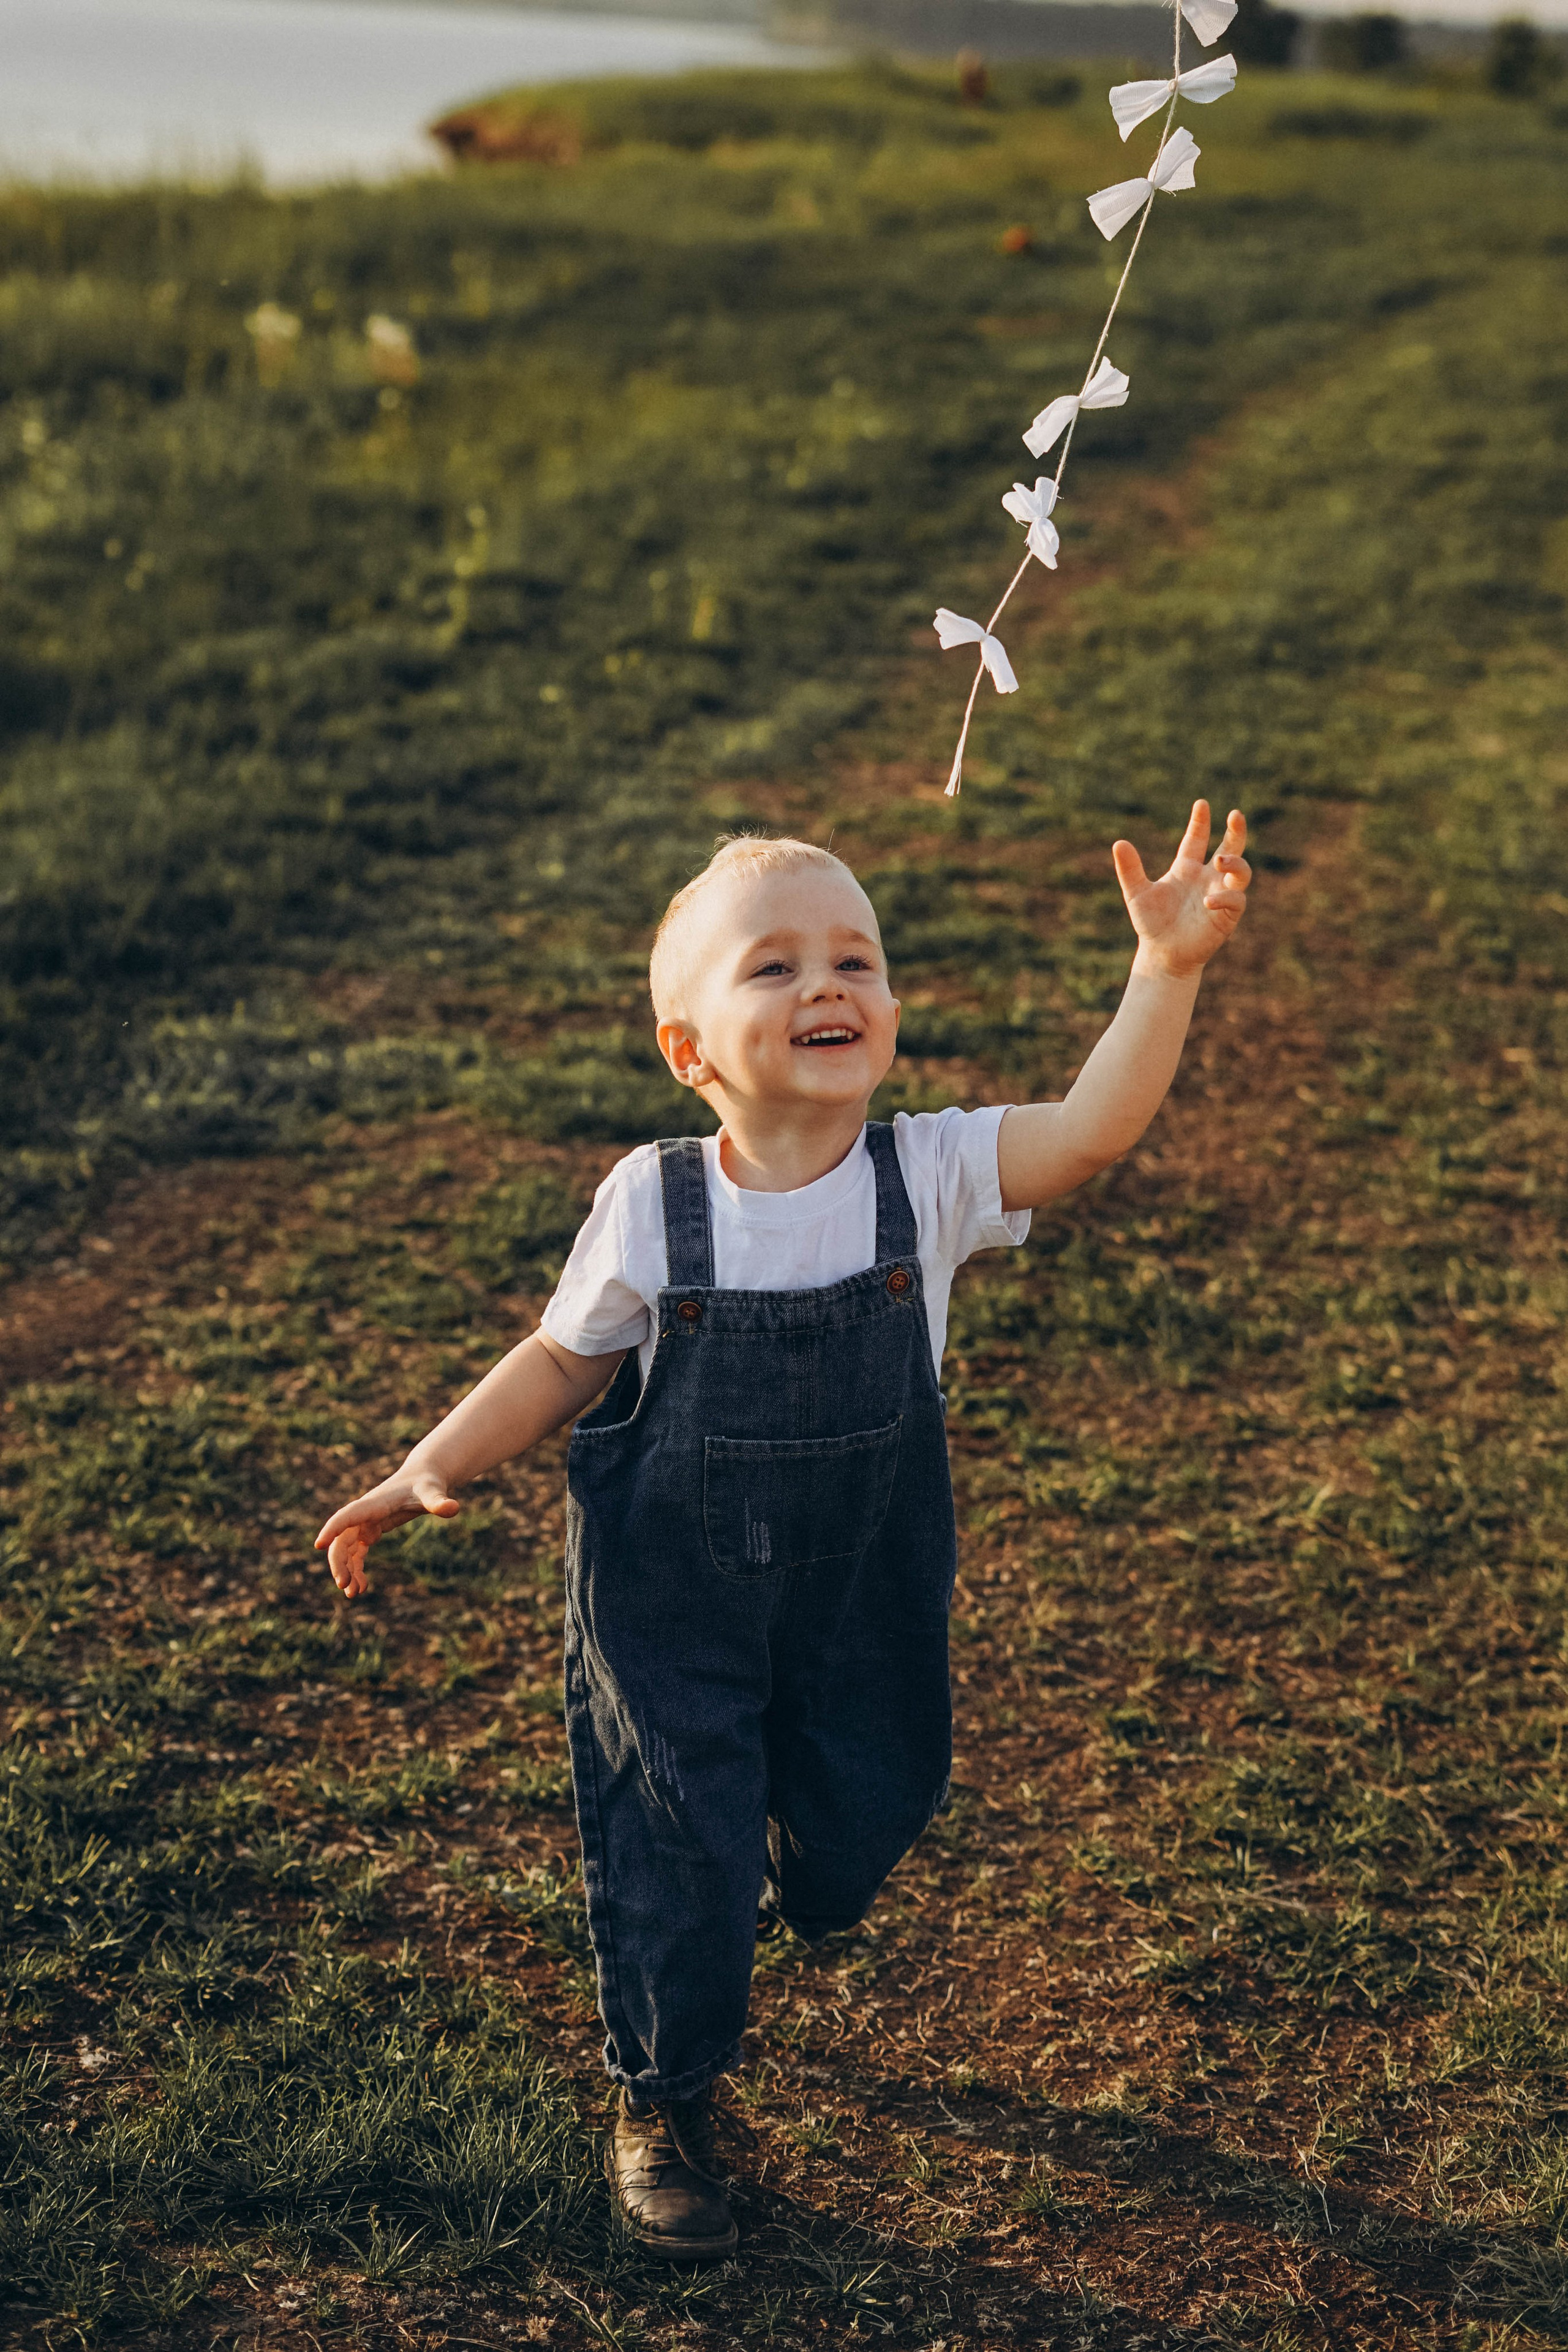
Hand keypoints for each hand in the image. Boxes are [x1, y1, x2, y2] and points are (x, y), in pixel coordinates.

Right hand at [313, 1467, 457, 1599]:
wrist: (423, 1477)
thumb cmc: (427, 1483)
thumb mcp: (433, 1492)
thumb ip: (439, 1501)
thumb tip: (455, 1508)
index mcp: (374, 1504)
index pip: (348, 1516)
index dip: (332, 1529)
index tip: (318, 1545)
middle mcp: (364, 1514)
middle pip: (341, 1539)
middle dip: (339, 1562)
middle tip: (345, 1587)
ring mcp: (364, 1523)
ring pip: (345, 1549)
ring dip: (346, 1570)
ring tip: (354, 1594)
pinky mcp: (370, 1531)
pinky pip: (356, 1553)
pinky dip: (356, 1569)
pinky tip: (362, 1587)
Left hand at [1113, 800, 1249, 977]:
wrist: (1161, 955)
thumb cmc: (1151, 923)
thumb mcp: (1137, 893)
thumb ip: (1130, 869)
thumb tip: (1119, 843)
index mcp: (1186, 868)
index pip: (1197, 839)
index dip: (1200, 822)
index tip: (1201, 804)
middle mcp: (1206, 878)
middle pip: (1230, 848)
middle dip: (1236, 831)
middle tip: (1235, 814)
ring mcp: (1219, 894)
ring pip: (1241, 871)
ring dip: (1235, 862)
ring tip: (1219, 859)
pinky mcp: (1227, 915)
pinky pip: (1236, 899)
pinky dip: (1225, 897)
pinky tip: (1207, 901)